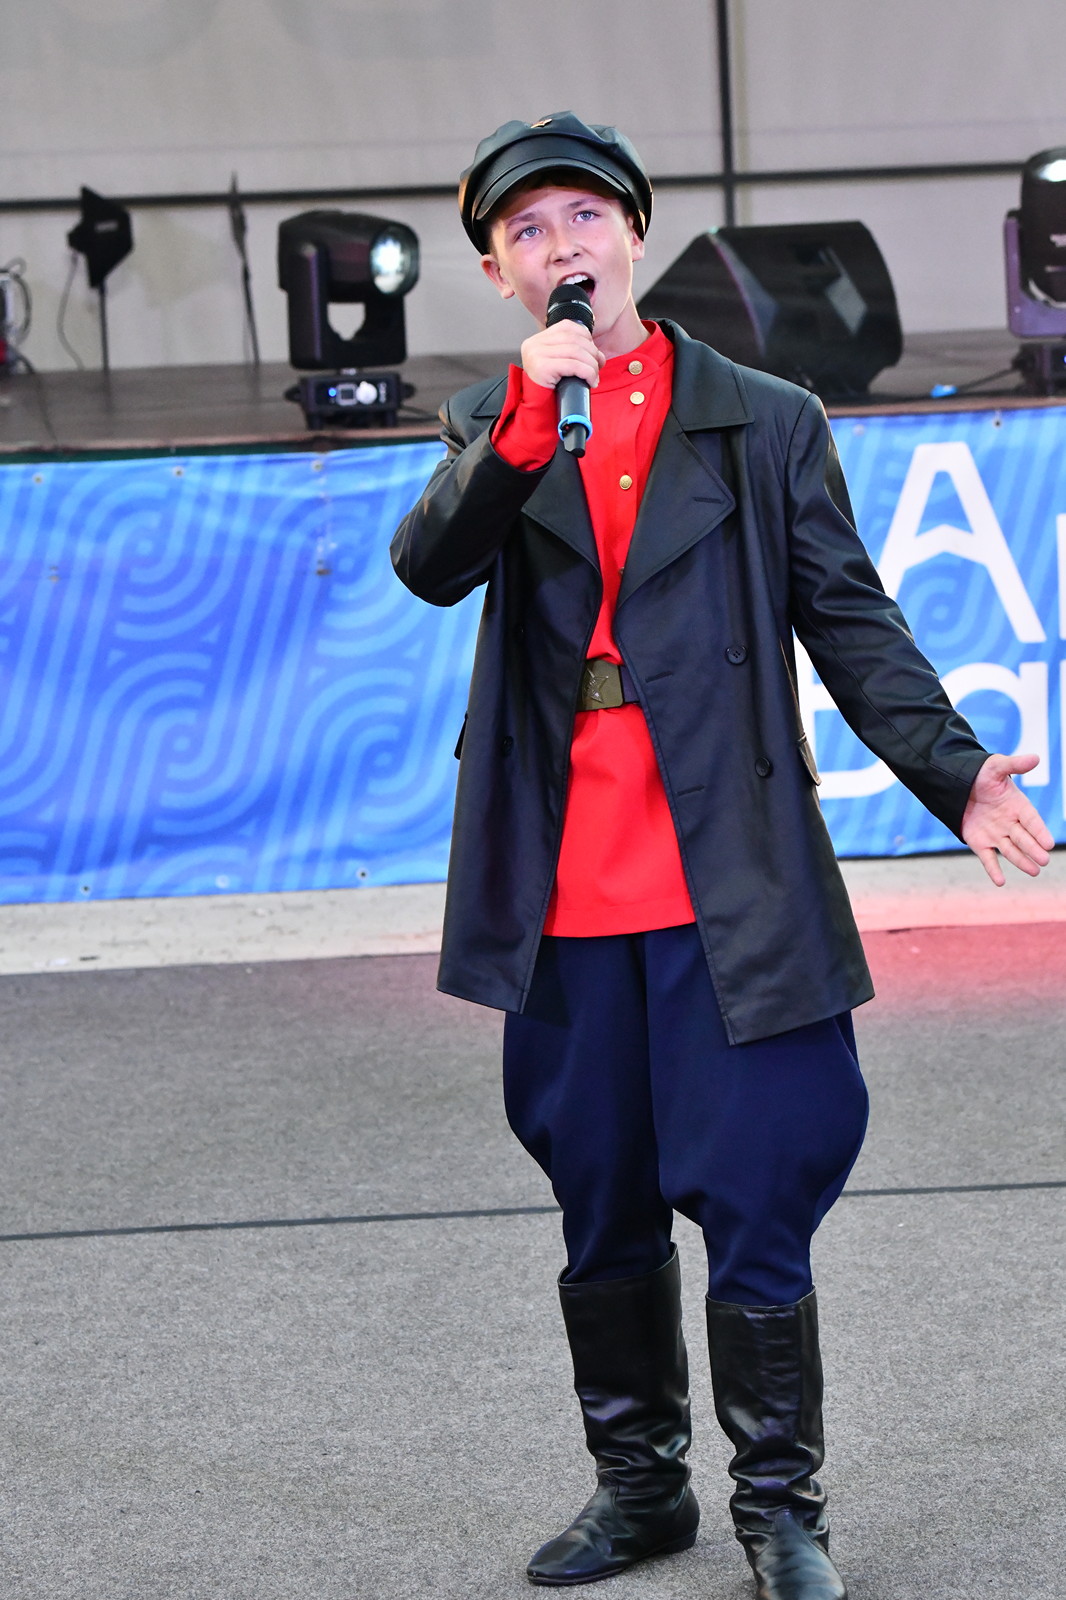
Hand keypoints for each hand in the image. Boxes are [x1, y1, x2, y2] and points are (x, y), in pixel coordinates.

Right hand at [520, 322, 605, 391]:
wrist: (536, 410)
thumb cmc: (548, 390)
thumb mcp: (557, 364)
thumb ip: (569, 352)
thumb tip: (595, 351)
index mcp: (538, 340)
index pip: (567, 327)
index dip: (586, 337)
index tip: (594, 352)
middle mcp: (534, 344)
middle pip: (573, 338)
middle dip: (592, 352)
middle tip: (598, 366)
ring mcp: (536, 354)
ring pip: (576, 350)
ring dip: (591, 364)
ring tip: (594, 376)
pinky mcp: (542, 367)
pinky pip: (573, 365)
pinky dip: (587, 372)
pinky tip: (590, 381)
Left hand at [961, 753, 1054, 884]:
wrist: (958, 783)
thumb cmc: (981, 774)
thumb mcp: (996, 767)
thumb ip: (1014, 765)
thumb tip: (1035, 758)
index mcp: (1017, 806)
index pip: (1031, 820)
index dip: (1040, 831)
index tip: (1049, 843)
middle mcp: (1009, 823)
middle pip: (1024, 838)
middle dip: (1034, 849)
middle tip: (1044, 859)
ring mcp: (995, 834)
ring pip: (1011, 850)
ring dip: (1021, 861)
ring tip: (1034, 871)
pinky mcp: (979, 842)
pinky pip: (988, 858)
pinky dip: (993, 870)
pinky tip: (1000, 882)